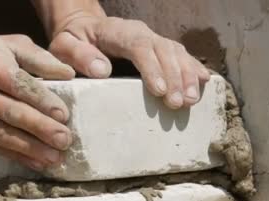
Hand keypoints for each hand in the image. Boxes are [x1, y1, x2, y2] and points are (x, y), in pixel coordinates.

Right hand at [0, 35, 75, 169]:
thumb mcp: (10, 45)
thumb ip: (39, 58)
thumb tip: (68, 74)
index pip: (18, 85)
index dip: (42, 101)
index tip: (63, 115)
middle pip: (11, 113)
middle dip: (41, 128)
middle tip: (65, 140)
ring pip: (4, 135)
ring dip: (32, 149)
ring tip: (56, 157)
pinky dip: (20, 157)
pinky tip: (39, 163)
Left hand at [48, 16, 210, 108]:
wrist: (82, 29)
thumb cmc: (72, 41)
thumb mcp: (63, 46)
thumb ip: (78, 55)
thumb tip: (101, 69)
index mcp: (117, 31)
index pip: (140, 45)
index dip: (152, 68)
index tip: (159, 91)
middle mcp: (140, 32)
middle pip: (164, 50)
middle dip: (175, 77)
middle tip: (179, 103)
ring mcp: (153, 40)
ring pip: (177, 52)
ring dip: (187, 76)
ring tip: (192, 101)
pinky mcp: (160, 50)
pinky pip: (182, 56)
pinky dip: (194, 69)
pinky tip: (205, 83)